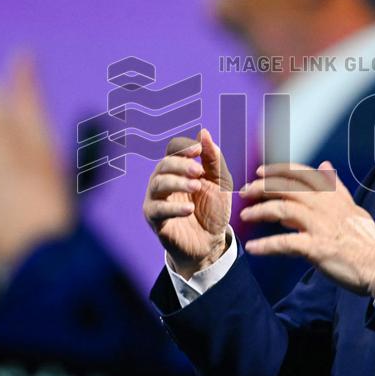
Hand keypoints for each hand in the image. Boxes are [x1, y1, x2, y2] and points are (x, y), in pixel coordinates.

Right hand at [143, 128, 232, 278]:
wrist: (211, 243)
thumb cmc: (212, 210)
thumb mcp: (220, 183)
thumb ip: (213, 159)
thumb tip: (203, 132)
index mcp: (178, 171)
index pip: (173, 152)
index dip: (183, 148)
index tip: (198, 149)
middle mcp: (163, 182)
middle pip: (163, 166)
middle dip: (181, 165)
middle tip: (199, 171)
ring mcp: (156, 200)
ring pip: (158, 184)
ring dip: (177, 183)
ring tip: (196, 187)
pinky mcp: (155, 220)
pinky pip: (157, 209)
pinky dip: (173, 208)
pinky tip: (189, 209)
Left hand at [239, 161, 374, 295]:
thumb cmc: (365, 238)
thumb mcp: (351, 206)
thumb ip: (335, 186)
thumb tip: (325, 164)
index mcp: (331, 195)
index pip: (301, 174)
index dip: (278, 170)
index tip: (260, 171)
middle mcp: (324, 206)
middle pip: (286, 189)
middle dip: (262, 188)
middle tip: (245, 193)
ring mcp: (319, 226)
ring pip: (283, 210)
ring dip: (260, 212)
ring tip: (245, 217)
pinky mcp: (316, 248)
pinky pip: (286, 243)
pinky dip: (267, 245)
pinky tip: (253, 249)